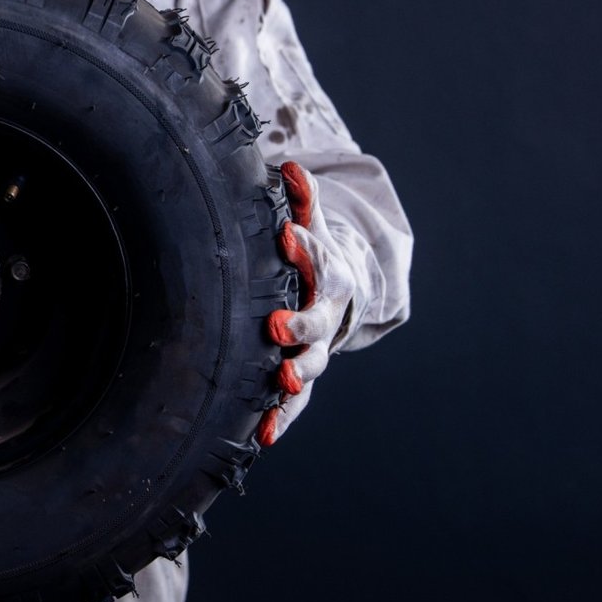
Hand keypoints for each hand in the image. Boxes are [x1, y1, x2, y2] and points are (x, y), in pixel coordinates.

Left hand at [258, 161, 355, 446]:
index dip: (301, 246)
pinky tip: (264, 435)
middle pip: (315, 321)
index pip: (316, 255)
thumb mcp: (310, 226)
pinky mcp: (300, 380)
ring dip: (295, 375)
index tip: (283, 235)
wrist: (337, 299)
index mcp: (324, 273)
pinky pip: (293, 403)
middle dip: (298, 324)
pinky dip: (281, 418)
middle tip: (275, 327)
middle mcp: (322, 315)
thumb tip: (290, 166)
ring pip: (308, 366)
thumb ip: (301, 203)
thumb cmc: (310, 258)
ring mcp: (314, 350)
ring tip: (280, 383)